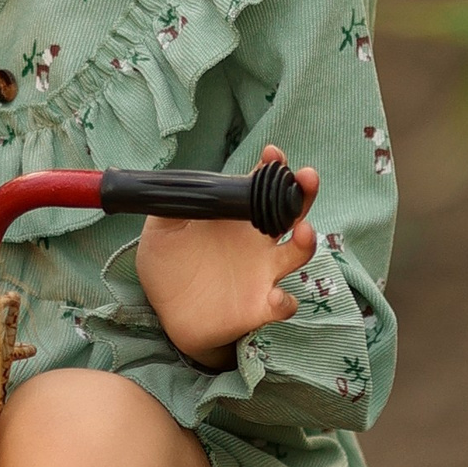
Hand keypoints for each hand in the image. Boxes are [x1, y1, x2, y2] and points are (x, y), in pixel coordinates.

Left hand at [135, 144, 319, 370]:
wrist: (166, 313)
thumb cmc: (170, 266)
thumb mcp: (161, 231)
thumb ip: (169, 206)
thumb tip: (172, 184)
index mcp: (238, 218)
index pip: (262, 185)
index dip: (272, 167)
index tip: (272, 154)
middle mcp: (258, 242)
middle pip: (292, 212)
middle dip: (304, 192)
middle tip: (306, 177)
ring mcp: (264, 274)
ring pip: (298, 253)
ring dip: (305, 242)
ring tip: (303, 231)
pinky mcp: (260, 307)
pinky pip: (283, 304)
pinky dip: (284, 301)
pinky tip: (275, 297)